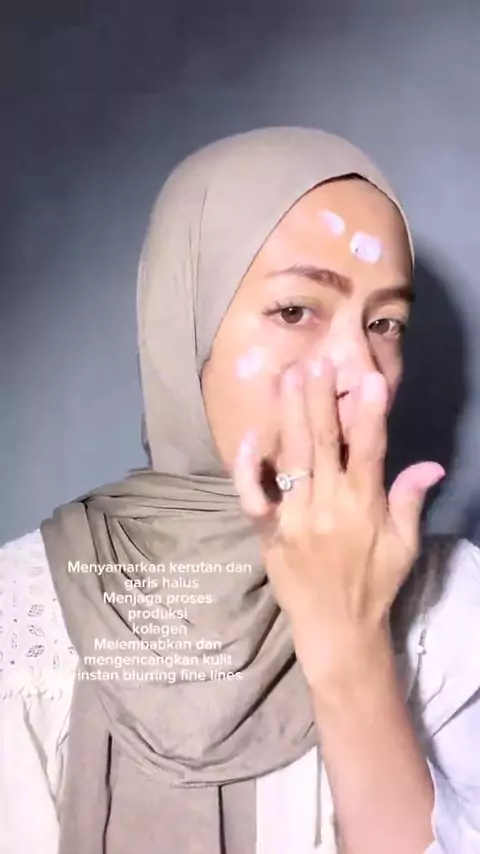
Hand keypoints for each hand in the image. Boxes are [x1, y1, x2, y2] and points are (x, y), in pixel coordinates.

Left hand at [233, 359, 444, 687]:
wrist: (336, 630)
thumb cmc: (374, 585)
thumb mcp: (404, 546)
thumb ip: (409, 500)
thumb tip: (432, 465)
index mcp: (365, 507)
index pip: (370, 451)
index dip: (369, 414)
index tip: (370, 379)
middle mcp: (328, 506)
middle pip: (323, 443)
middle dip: (320, 398)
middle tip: (317, 361)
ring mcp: (294, 518)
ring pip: (290, 457)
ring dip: (289, 415)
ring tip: (288, 378)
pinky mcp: (269, 531)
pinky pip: (253, 495)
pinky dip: (248, 467)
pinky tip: (249, 436)